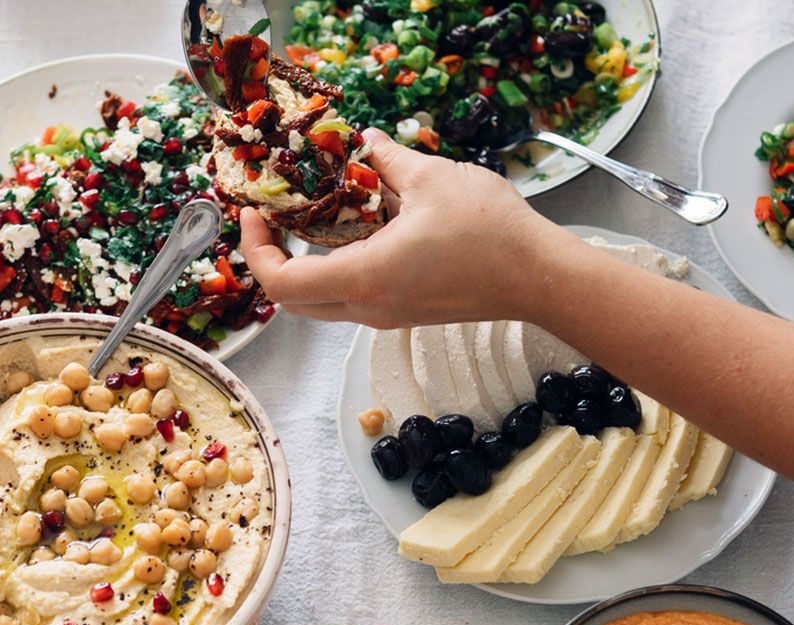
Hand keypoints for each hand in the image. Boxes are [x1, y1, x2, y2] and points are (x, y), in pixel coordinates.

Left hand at [240, 128, 569, 327]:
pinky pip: (352, 296)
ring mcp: (386, 315)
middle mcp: (368, 306)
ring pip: (322, 301)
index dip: (256, 250)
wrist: (540, 278)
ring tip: (310, 217)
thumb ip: (388, 160)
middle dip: (272, 259)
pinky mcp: (403, 312)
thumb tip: (366, 141)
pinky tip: (355, 227)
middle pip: (294, 300)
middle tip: (270, 219)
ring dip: (305, 263)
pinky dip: (337, 267)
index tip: (254, 216)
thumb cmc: (492, 233)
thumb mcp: (433, 179)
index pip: (282, 283)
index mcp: (365, 278)